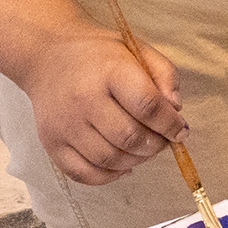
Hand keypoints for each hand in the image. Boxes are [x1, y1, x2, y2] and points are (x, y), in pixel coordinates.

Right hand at [18, 27, 185, 185]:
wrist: (47, 56)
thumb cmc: (100, 55)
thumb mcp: (138, 51)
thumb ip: (165, 75)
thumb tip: (176, 110)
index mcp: (110, 72)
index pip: (147, 105)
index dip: (170, 124)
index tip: (180, 131)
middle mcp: (84, 99)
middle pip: (129, 137)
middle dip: (156, 145)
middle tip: (162, 141)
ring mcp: (65, 124)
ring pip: (109, 159)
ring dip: (136, 161)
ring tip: (144, 150)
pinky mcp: (51, 143)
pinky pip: (83, 173)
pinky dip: (109, 176)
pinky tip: (123, 165)